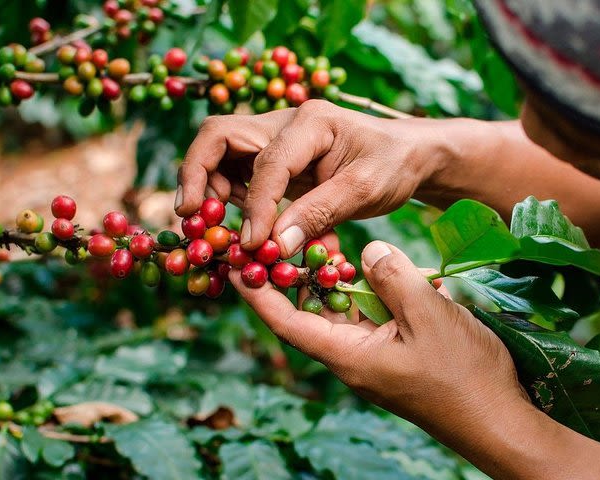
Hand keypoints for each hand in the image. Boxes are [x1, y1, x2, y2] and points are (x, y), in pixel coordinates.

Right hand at [175, 100, 443, 256]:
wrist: (408, 155)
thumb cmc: (393, 166)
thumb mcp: (365, 190)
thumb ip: (319, 214)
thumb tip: (274, 246)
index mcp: (311, 123)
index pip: (267, 162)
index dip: (255, 206)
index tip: (252, 244)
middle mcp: (285, 123)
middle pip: (219, 136)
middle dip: (197, 175)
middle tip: (191, 217)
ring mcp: (277, 139)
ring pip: (221, 153)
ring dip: (209, 187)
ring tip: (213, 226)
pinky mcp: (277, 159)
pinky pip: (239, 173)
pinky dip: (230, 198)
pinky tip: (242, 225)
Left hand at [229, 239, 530, 439]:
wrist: (499, 419)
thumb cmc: (463, 374)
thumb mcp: (427, 315)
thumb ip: (392, 277)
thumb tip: (367, 251)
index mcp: (348, 356)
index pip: (287, 322)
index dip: (259, 293)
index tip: (237, 263)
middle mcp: (353, 358)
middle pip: (311, 313)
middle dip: (298, 276)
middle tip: (290, 237)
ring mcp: (374, 358)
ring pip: (343, 313)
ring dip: (337, 281)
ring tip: (329, 244)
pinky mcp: (395, 355)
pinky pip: (370, 319)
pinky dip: (369, 293)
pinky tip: (379, 271)